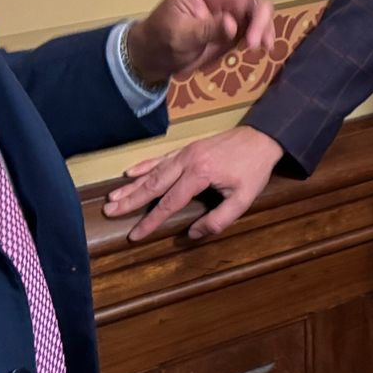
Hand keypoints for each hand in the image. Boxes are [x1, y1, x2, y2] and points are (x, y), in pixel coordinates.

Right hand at [102, 125, 285, 241]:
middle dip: (131, 200)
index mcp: (200, 174)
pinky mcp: (188, 148)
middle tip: (109, 212)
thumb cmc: (254, 169)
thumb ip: (218, 219)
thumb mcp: (243, 199)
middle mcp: (188, 161)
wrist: (263, 137)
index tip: (134, 235)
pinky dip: (145, 165)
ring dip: (132, 185)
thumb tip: (192, 234)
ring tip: (112, 198)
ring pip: (154, 170)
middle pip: (154, 184)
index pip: (169, 203)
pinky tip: (130, 173)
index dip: (151, 221)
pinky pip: (162, 158)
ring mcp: (186, 152)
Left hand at [124, 0, 309, 84]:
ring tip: (256, 46)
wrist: (159, 60)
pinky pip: (260, 27)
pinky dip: (266, 35)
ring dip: (264, 23)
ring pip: (260, 8)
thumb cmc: (161, 39)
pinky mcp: (240, 29)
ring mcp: (234, 10)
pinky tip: (265, 48)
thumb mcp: (178, 35)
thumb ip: (204, 29)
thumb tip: (231, 24)